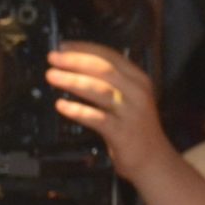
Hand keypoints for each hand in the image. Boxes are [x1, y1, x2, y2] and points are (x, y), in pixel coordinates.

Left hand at [46, 42, 170, 185]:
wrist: (153, 159)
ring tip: (52, 77)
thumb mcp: (129, 98)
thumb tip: (75, 67)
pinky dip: (77, 110)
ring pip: (99, 90)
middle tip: (53, 58)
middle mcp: (136, 92)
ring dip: (73, 81)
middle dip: (75, 61)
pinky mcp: (122, 132)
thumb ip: (109, 83)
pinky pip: (97, 118)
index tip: (63, 46)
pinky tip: (61, 106)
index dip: (84, 49)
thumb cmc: (135, 127)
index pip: (110, 56)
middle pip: (104, 69)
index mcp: (138, 79)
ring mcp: (130, 112)